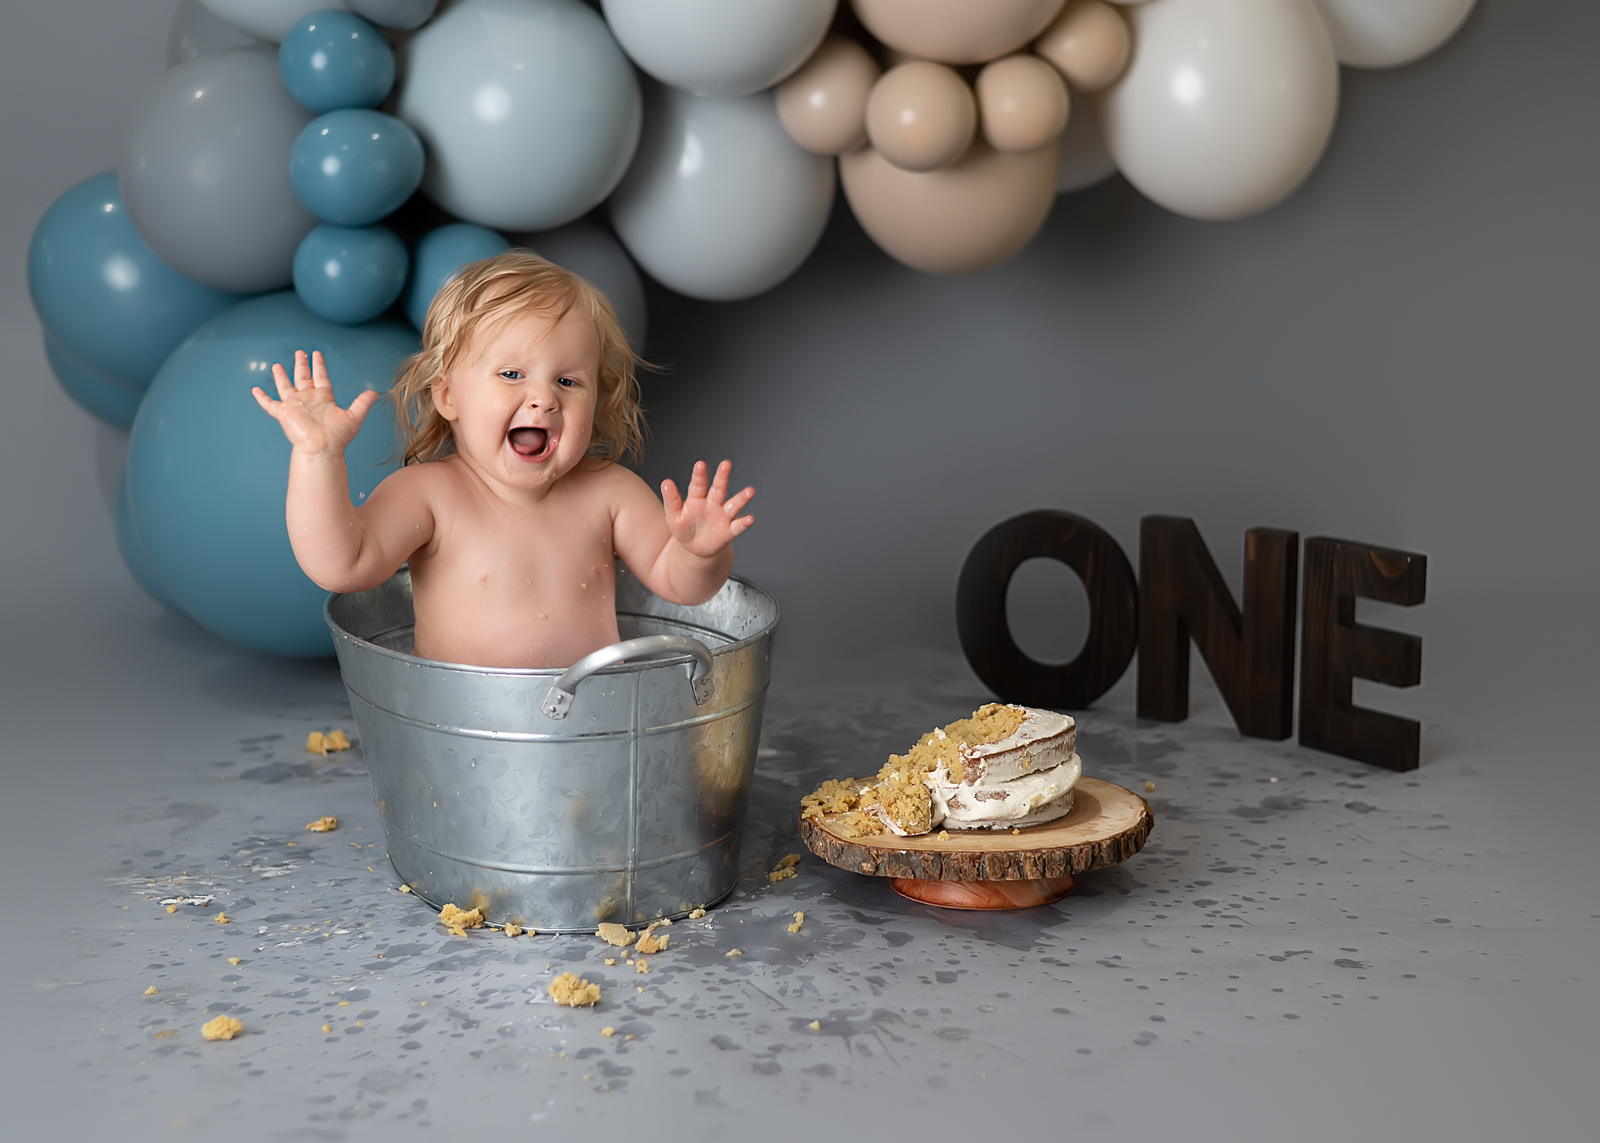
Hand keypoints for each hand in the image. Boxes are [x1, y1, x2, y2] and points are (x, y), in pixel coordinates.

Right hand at [252, 350, 379, 457]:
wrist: (322, 448)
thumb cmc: (337, 437)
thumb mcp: (354, 416)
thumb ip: (363, 403)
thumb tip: (375, 393)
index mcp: (323, 398)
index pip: (320, 377)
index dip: (319, 365)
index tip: (317, 354)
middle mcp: (308, 399)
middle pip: (303, 377)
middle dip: (301, 365)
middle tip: (300, 352)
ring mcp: (295, 406)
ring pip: (285, 386)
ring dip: (281, 376)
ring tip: (277, 365)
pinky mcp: (283, 413)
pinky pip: (269, 404)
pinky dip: (262, 397)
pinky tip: (255, 390)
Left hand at [661, 460, 754, 557]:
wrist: (694, 549)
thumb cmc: (684, 529)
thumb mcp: (673, 516)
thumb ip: (671, 500)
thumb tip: (666, 482)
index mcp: (697, 498)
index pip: (698, 484)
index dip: (699, 475)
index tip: (700, 464)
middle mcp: (713, 504)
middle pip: (719, 488)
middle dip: (722, 477)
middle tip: (725, 464)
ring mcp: (722, 516)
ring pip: (733, 505)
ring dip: (742, 498)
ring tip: (750, 492)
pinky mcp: (728, 531)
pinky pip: (737, 526)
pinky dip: (744, 523)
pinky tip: (749, 519)